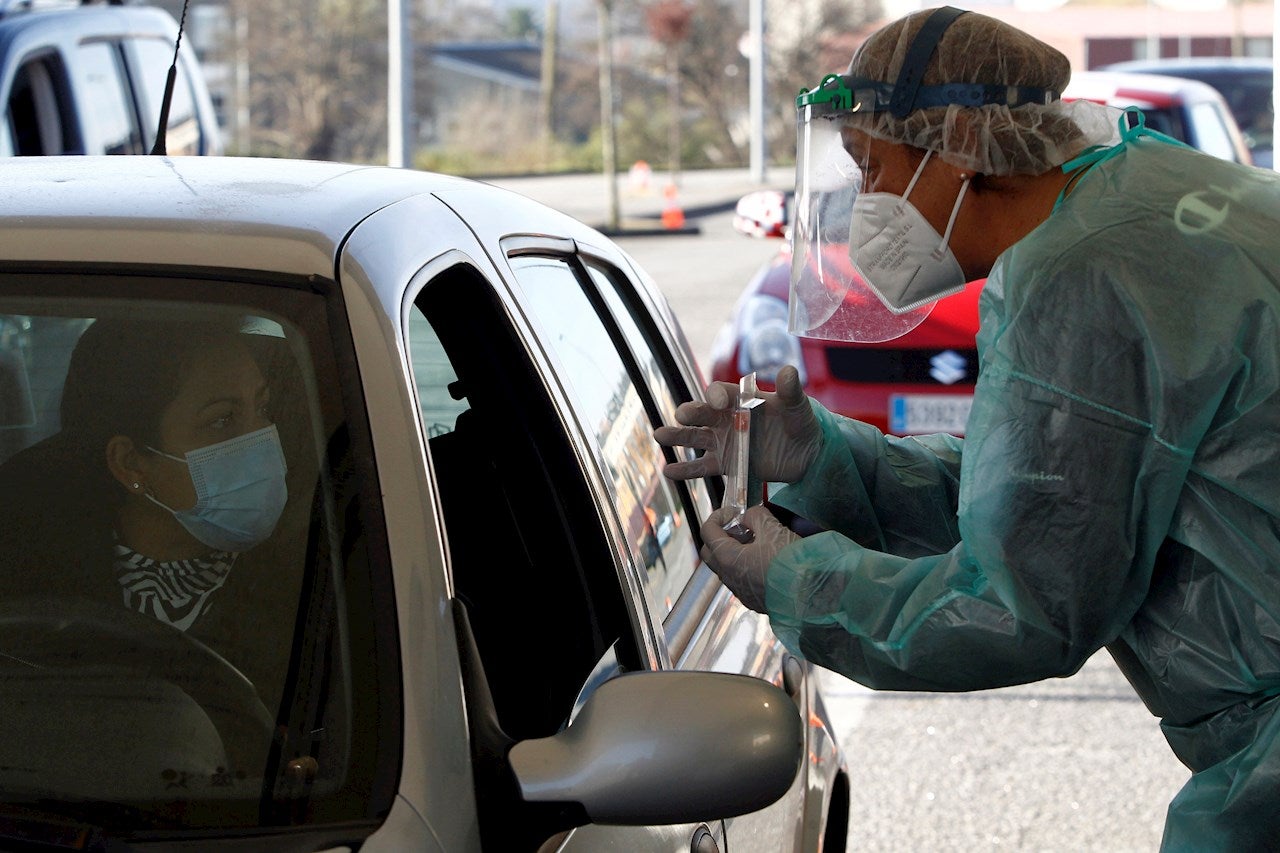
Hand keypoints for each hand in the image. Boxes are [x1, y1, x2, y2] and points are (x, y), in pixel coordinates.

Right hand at [655, 365, 820, 483]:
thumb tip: (789, 371)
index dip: (716, 396)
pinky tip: (669, 472)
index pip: (720, 392)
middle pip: (702, 413)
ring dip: (677, 436)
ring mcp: (723, 441)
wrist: (807, 453)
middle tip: (682, 415)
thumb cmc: (800, 422)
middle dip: (691, 413)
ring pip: (694, 438)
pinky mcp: (725, 464)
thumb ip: (791, 391)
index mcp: (740, 399)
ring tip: (660, 435)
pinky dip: (685, 470)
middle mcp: (726, 418)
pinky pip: (701, 467)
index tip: (720, 403)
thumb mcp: (798, 406)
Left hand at [700, 505, 798, 612]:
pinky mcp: (754, 601)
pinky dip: (746, 567)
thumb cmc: (791, 561)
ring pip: (726, 568)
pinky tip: (766, 560)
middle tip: (741, 528)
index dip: (718, 516)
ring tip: (757, 542)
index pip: (707, 531)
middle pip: (710, 552)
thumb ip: (755, 516)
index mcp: (728, 558)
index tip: (734, 512)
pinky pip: (741, 580)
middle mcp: (729, 578)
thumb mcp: (772, 528)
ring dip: (735, 552)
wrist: (812, 594)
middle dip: (721, 536)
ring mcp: (740, 592)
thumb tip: (749, 517)